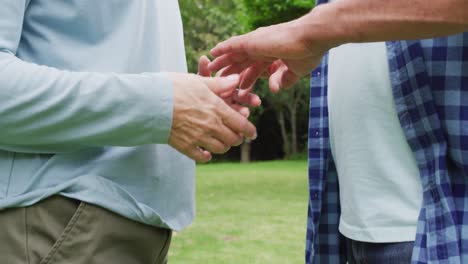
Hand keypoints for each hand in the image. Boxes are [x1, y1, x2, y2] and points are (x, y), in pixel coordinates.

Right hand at [168, 73, 256, 162]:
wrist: (149, 102)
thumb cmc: (173, 87)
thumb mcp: (198, 81)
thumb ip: (220, 84)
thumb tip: (237, 80)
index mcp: (217, 109)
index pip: (241, 124)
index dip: (249, 131)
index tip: (252, 134)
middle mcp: (211, 126)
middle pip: (233, 139)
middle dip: (237, 138)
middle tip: (236, 136)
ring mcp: (198, 137)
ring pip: (220, 149)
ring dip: (224, 145)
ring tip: (221, 141)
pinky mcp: (185, 146)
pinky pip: (202, 157)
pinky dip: (207, 155)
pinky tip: (206, 151)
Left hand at [198, 55, 260, 116]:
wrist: (185, 109)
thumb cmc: (193, 91)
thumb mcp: (198, 82)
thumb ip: (203, 72)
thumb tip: (203, 58)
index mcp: (224, 85)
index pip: (237, 84)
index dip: (245, 85)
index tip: (251, 87)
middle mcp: (228, 97)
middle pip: (240, 97)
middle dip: (248, 99)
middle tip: (256, 101)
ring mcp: (226, 109)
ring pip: (236, 110)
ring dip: (242, 111)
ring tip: (246, 113)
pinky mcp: (223, 119)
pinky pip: (229, 120)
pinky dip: (233, 121)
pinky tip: (237, 122)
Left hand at [208, 16, 329, 92]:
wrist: (311, 39)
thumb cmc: (308, 52)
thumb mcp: (295, 71)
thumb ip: (285, 79)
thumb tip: (277, 88)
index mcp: (272, 55)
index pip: (255, 69)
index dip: (247, 79)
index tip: (239, 89)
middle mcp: (262, 48)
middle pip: (241, 62)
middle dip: (230, 71)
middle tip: (218, 81)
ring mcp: (256, 43)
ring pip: (234, 54)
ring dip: (222, 61)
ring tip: (210, 69)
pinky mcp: (252, 41)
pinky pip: (232, 45)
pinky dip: (222, 49)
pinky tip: (213, 53)